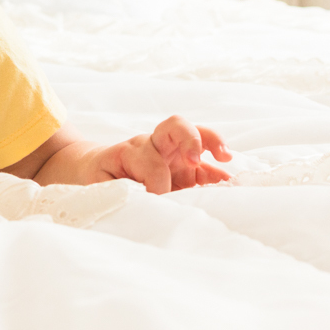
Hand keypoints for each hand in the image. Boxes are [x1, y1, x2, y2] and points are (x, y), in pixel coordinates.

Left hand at [93, 115, 231, 193]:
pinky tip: (232, 185)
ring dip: (214, 144)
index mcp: (133, 150)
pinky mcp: (188, 170)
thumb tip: (147, 202)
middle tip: (195, 159)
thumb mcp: (102, 186)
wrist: (97, 172)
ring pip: (198, 136)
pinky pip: (209, 166)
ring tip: (226, 158)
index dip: (156, 183)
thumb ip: (122, 191)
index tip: (154, 201)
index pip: (152, 161)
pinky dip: (221, 174)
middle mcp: (156, 146)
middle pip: (176, 126)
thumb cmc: (99, 179)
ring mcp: (175, 155)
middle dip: (189, 140)